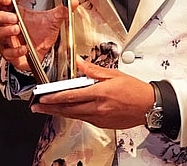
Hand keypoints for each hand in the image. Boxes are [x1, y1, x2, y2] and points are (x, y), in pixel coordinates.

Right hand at [0, 0, 74, 71]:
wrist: (44, 53)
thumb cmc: (41, 34)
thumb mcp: (52, 20)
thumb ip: (62, 11)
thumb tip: (73, 2)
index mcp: (14, 13)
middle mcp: (7, 25)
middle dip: (0, 16)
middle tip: (13, 17)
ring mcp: (6, 40)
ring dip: (5, 31)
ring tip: (17, 30)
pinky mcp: (9, 54)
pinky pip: (6, 52)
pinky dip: (15, 50)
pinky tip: (24, 48)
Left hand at [31, 58, 154, 129]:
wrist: (149, 106)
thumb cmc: (135, 90)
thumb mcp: (114, 74)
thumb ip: (93, 70)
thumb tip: (79, 63)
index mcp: (100, 93)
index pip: (71, 96)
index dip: (54, 97)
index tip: (43, 96)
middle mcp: (98, 107)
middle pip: (68, 109)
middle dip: (50, 107)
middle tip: (37, 106)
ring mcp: (99, 118)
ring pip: (74, 115)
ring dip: (58, 112)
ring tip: (46, 109)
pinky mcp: (102, 124)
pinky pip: (84, 119)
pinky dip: (73, 114)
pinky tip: (67, 111)